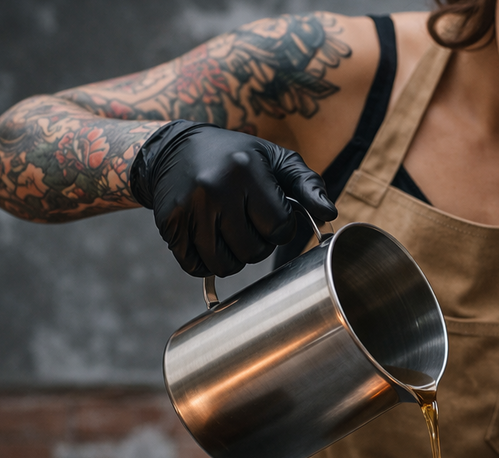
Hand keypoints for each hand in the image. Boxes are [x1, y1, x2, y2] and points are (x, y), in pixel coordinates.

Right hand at [129, 120, 337, 276]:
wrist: (172, 150)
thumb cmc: (235, 157)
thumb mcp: (275, 159)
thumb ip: (308, 184)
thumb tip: (329, 214)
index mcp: (247, 170)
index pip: (280, 228)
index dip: (280, 227)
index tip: (270, 212)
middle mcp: (216, 189)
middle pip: (253, 251)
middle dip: (257, 244)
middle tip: (248, 222)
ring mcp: (189, 208)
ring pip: (224, 265)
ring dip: (233, 258)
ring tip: (230, 232)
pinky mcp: (169, 224)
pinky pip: (196, 266)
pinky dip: (206, 262)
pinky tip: (208, 238)